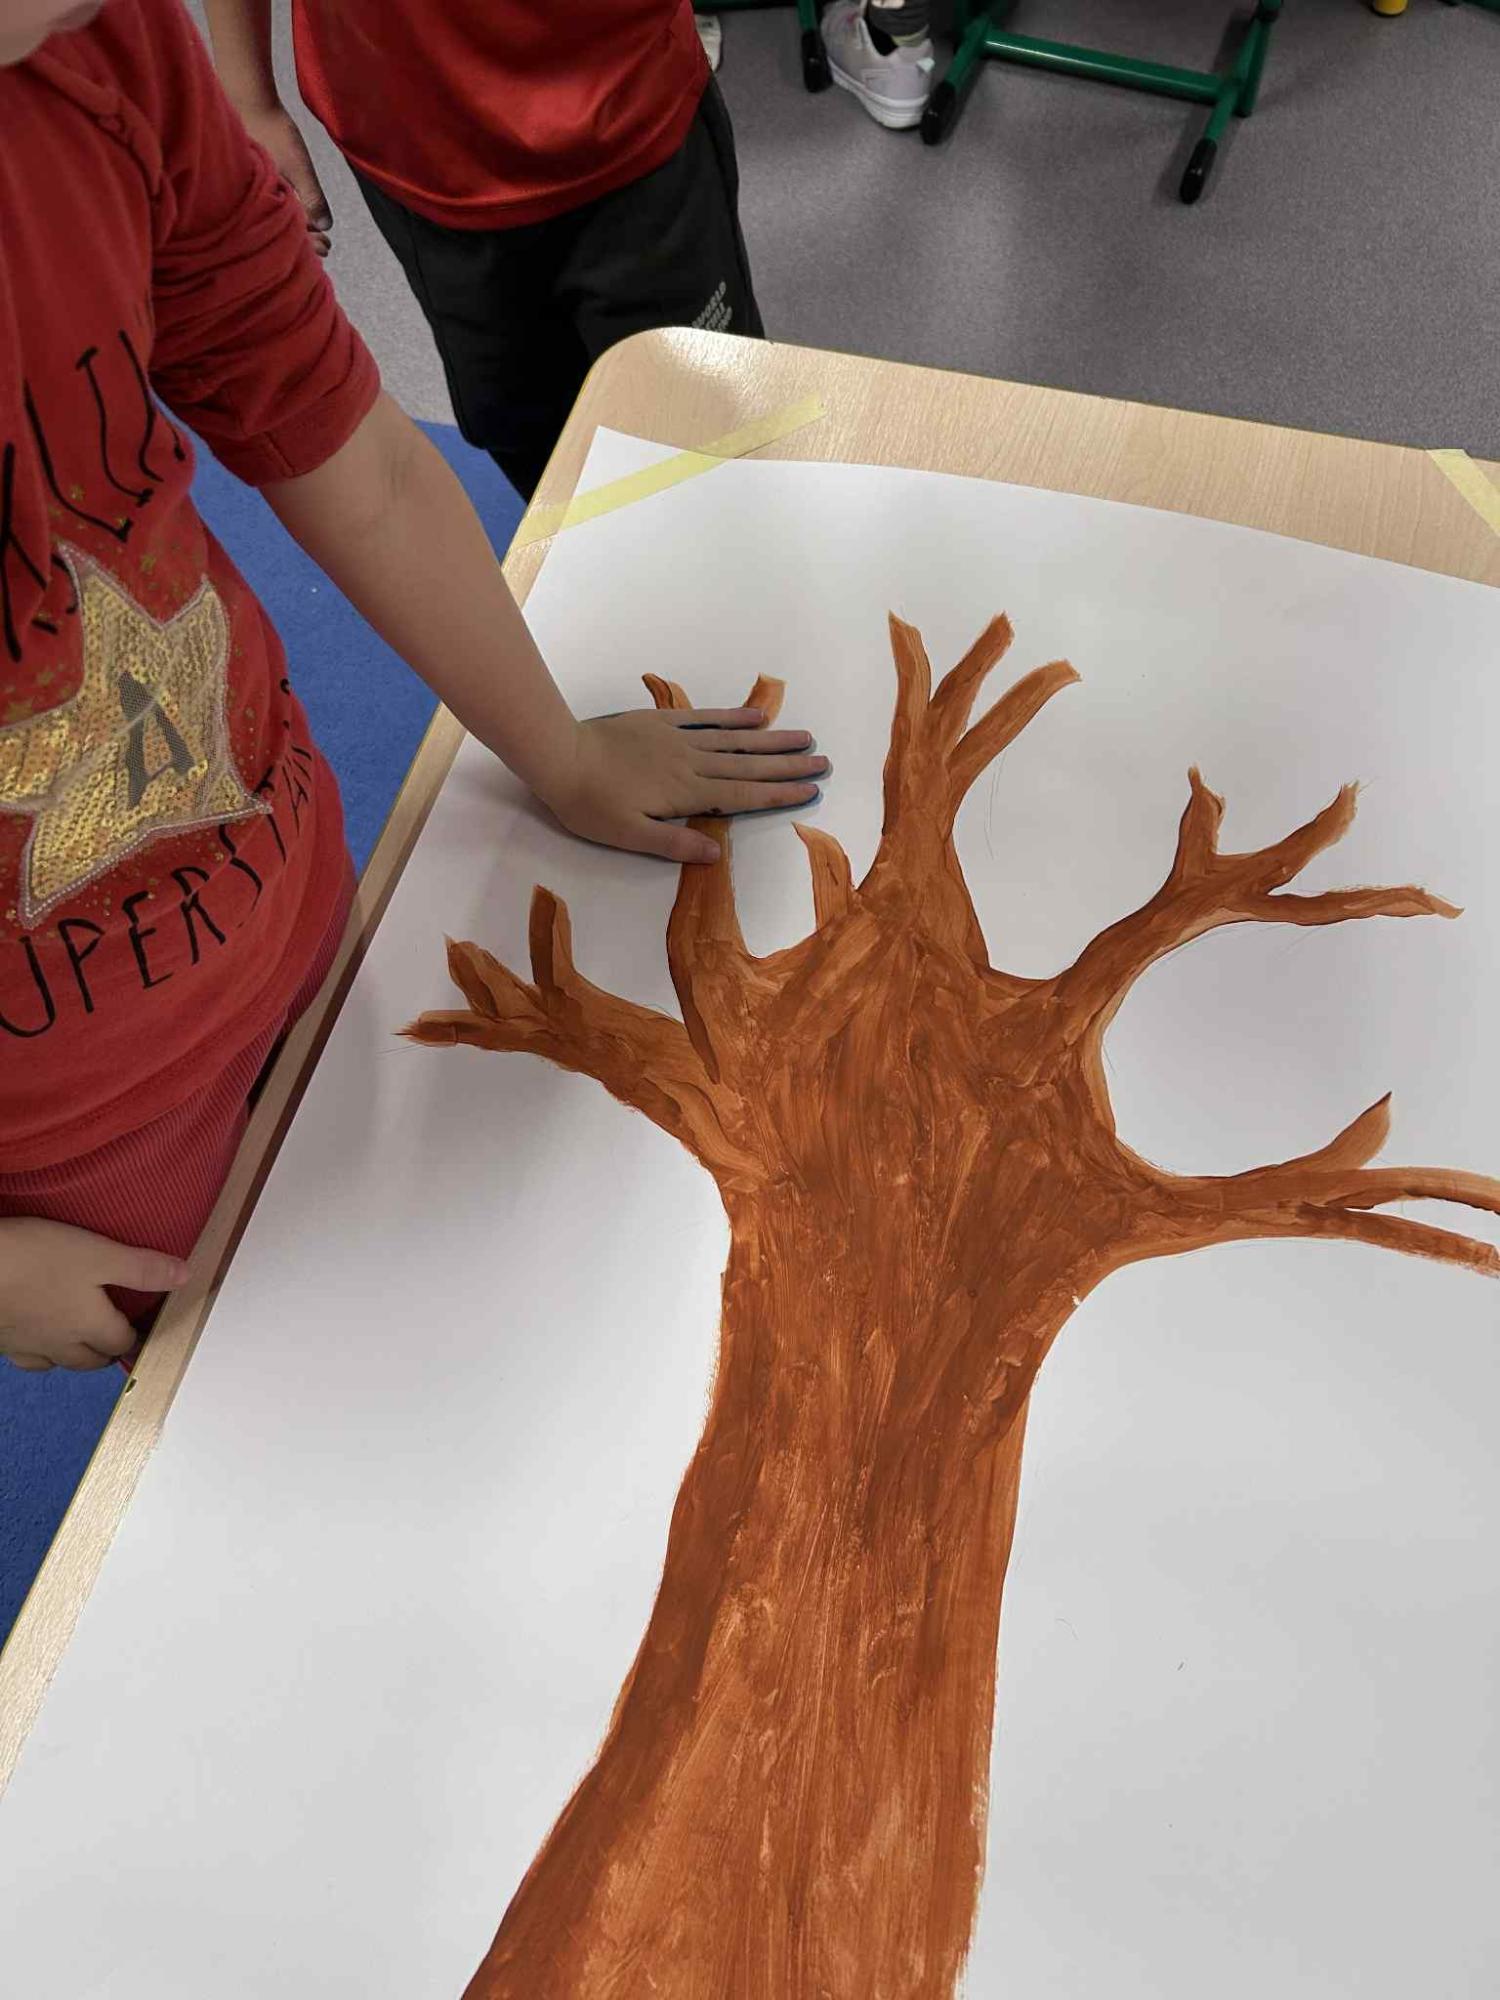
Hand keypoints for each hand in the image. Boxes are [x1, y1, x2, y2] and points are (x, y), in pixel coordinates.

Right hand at [0, 1219, 188, 1371]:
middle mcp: (60, 1344)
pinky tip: (36, 1335)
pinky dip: (39, 1351)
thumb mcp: (98, 1254)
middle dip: (108, 1350)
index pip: (123, 1342)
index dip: (137, 1335)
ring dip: (74, 1355)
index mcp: (90, 1325)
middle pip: (92, 1360)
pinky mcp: (0, 1341)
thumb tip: (185, 1277)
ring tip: (81, 1336)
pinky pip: (26, 1356)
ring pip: (58, 1363)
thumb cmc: (36, 1259)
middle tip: (116, 1334)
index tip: (145, 1326)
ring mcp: (26, 1346)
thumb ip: (141, 1268)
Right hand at [240, 100, 332, 255]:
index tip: (326, 247)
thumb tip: (326, 226)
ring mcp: (251, 189)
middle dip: (304, 240)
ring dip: (295, 227)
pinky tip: (298, 213)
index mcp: (262, 202)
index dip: (309, 244)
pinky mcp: (251, 180)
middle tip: (326, 246)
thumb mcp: (298, 165)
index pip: (287, 235)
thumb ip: (312, 196)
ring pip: (274, 218)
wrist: (248, 100)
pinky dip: (284, 212)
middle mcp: (252, 200)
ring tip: (317, 234)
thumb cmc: (272, 130)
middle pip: (279, 231)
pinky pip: (268, 204)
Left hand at [542, 708, 829, 863]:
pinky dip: (733, 718)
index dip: (778, 795)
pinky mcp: (662, 722)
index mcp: (686, 793)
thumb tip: (717, 853)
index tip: (811, 790)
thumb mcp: (628, 837)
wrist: (560, 755)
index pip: (742, 796)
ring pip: (735, 740)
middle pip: (749, 766)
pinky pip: (706, 718)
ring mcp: (679, 739)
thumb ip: (673, 843)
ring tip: (804, 738)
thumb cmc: (590, 804)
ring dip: (771, 741)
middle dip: (788, 766)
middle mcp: (691, 762)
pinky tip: (756, 718)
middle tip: (824, 762)